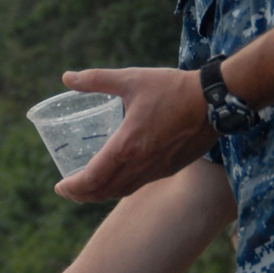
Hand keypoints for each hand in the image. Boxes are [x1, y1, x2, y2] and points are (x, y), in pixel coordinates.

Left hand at [54, 66, 212, 203]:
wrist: (213, 102)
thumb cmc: (172, 88)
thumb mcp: (131, 79)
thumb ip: (97, 79)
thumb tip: (67, 77)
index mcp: (126, 145)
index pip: (92, 178)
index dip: (72, 187)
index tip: (60, 186)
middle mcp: (139, 165)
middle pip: (103, 192)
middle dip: (82, 195)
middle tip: (69, 189)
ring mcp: (155, 170)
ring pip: (121, 192)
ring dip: (101, 194)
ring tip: (88, 188)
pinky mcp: (168, 169)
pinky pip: (138, 185)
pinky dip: (120, 188)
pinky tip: (117, 178)